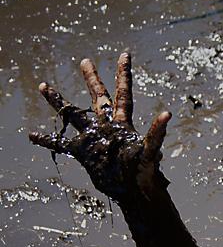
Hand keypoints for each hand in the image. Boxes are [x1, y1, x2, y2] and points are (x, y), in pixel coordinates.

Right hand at [29, 53, 170, 199]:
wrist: (134, 193)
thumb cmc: (144, 173)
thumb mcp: (150, 151)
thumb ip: (156, 133)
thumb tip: (167, 114)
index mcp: (123, 123)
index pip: (124, 94)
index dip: (124, 74)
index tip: (125, 54)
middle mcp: (107, 127)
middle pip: (99, 97)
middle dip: (92, 79)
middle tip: (85, 61)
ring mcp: (94, 139)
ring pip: (73, 115)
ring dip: (59, 102)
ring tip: (44, 86)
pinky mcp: (83, 154)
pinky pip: (60, 145)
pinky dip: (47, 140)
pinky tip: (32, 135)